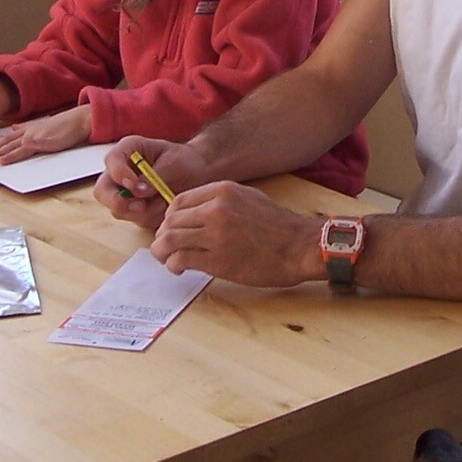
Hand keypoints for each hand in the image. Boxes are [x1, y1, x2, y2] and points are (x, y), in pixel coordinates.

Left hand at [0, 105, 90, 164]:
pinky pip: (26, 149)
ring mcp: (36, 136)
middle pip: (9, 142)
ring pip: (14, 146)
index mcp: (30, 128)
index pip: (9, 137)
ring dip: (3, 153)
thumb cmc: (65, 125)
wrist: (79, 120)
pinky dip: (15, 153)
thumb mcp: (43, 125)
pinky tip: (7, 157)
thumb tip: (14, 128)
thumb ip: (27, 127)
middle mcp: (30, 131)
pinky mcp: (44, 142)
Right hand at [95, 136, 207, 230]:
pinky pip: (135, 220)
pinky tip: (164, 207)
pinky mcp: (134, 210)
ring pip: (118, 210)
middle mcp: (120, 173)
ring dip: (142, 211)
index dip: (120, 175)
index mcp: (127, 151)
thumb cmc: (184, 161)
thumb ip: (155, 175)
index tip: (135, 185)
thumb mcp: (173, 162)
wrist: (197, 174)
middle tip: (140, 205)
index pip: (112, 161)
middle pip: (102, 192)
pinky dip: (151, 217)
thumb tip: (138, 192)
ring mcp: (124, 193)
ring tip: (163, 201)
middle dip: (119, 202)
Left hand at [151, 181, 323, 285]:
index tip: (171, 229)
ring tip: (168, 259)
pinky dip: (173, 265)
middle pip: (170, 221)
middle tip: (166, 247)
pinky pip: (180, 259)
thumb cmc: (277, 226)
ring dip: (162, 251)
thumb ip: (220, 201)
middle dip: (163, 236)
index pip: (177, 201)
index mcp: (222, 192)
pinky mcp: (217, 260)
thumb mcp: (248, 198)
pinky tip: (179, 269)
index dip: (169, 218)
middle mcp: (216, 210)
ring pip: (169, 239)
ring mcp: (215, 235)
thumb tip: (194, 212)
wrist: (300, 247)